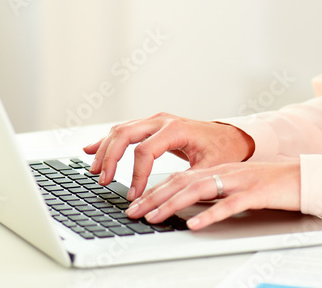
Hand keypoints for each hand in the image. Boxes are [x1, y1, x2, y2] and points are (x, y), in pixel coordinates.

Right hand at [83, 112, 254, 200]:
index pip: (145, 151)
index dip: (136, 176)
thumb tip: (163, 201)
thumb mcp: (208, 170)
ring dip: (105, 149)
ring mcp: (155, 121)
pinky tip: (91, 149)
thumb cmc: (222, 151)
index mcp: (176, 129)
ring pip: (121, 130)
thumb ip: (185, 183)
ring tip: (96, 170)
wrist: (230, 136)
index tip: (134, 196)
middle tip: (104, 179)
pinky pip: (124, 130)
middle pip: (125, 134)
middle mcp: (162, 121)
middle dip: (110, 157)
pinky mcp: (151, 125)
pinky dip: (107, 141)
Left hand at [125, 160, 300, 230]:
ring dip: (172, 205)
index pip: (178, 178)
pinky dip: (209, 214)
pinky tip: (194, 224)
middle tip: (133, 211)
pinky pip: (229, 205)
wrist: (305, 178)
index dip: (154, 190)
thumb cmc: (271, 185)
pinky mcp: (256, 193)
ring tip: (154, 217)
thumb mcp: (236, 186)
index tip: (136, 203)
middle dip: (154, 197)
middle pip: (182, 182)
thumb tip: (188, 207)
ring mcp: (239, 181)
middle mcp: (224, 171)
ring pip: (198, 190)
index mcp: (217, 169)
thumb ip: (213, 193)